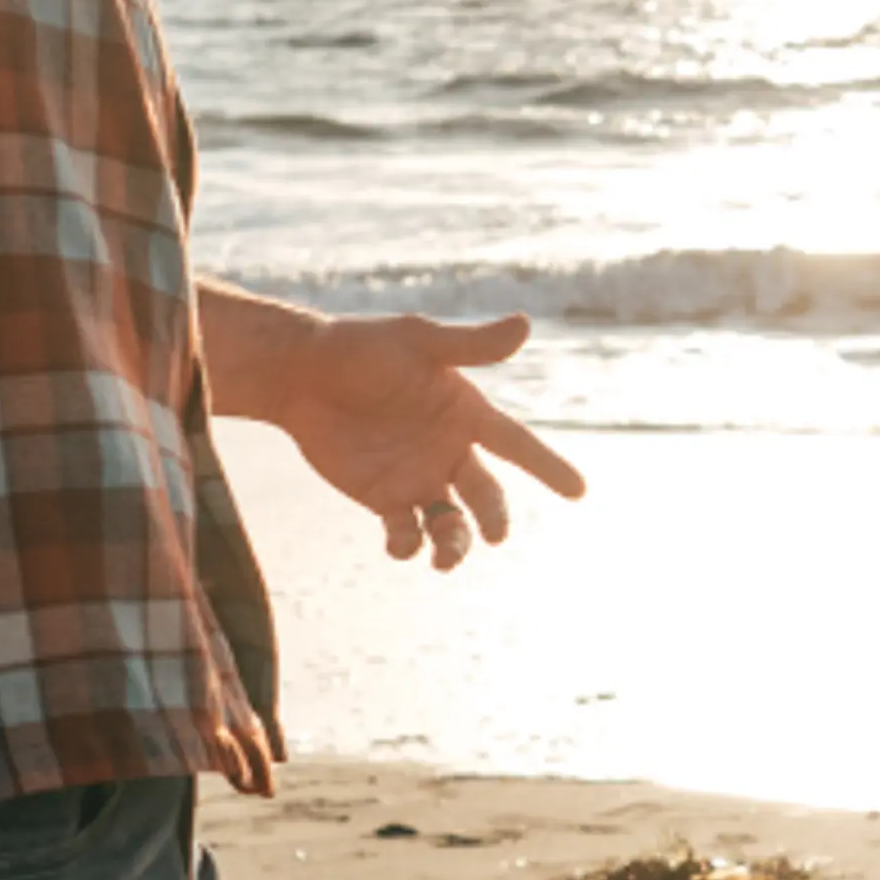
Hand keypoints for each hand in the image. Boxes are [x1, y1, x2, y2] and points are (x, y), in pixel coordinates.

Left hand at [269, 310, 585, 566]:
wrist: (299, 373)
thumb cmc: (361, 347)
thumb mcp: (418, 341)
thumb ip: (470, 345)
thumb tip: (525, 325)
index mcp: (465, 413)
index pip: (517, 444)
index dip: (548, 466)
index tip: (579, 491)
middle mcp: (449, 450)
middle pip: (486, 494)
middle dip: (494, 517)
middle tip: (495, 533)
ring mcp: (417, 477)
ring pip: (451, 523)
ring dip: (455, 543)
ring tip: (445, 555)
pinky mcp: (382, 497)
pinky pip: (406, 533)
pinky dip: (408, 546)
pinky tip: (402, 544)